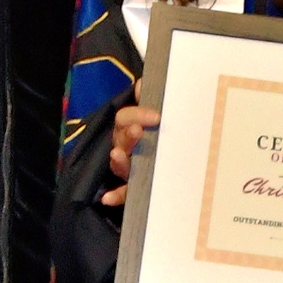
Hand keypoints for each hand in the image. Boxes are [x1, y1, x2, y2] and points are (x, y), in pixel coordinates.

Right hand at [101, 78, 159, 207]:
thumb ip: (146, 103)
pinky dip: (115, 196)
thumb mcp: (153, 121)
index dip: (137, 114)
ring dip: (118, 160)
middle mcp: (124, 147)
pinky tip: (108, 199)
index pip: (125, 118)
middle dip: (127, 135)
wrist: (174, 170)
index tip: (156, 116)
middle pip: (120, 139)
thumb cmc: (158, 139)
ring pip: (120, 164)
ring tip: (117, 155)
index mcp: (128, 129)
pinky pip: (123, 193)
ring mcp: (127, 169)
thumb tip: (143, 83)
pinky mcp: (131, 190)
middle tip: (138, 131)